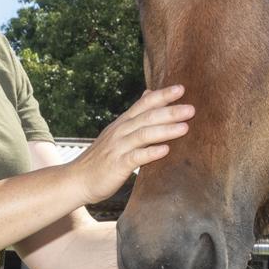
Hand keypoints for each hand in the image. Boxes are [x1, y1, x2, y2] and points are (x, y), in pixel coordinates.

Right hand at [72, 85, 193, 203]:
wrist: (77, 180)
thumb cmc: (102, 157)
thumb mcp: (117, 131)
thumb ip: (134, 115)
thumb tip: (149, 93)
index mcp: (122, 123)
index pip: (144, 104)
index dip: (162, 96)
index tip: (181, 88)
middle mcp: (120, 132)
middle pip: (147, 117)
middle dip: (170, 111)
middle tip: (191, 108)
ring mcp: (118, 148)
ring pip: (143, 134)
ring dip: (165, 130)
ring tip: (185, 127)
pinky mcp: (117, 165)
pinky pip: (136, 157)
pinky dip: (151, 152)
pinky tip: (165, 150)